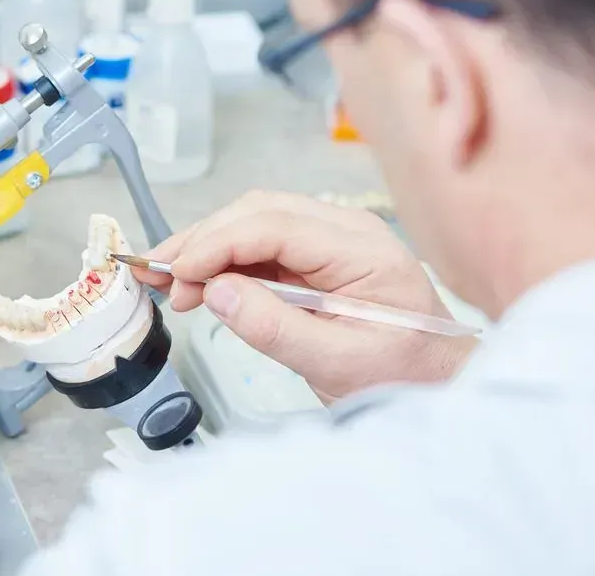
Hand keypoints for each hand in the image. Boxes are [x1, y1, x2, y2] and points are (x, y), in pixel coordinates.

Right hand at [135, 191, 476, 403]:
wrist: (438, 381)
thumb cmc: (401, 375)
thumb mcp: (336, 363)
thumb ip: (274, 327)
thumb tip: (216, 291)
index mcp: (362, 250)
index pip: (274, 225)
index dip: (217, 244)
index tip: (177, 273)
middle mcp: (347, 231)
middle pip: (259, 212)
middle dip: (202, 240)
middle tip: (157, 274)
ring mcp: (333, 240)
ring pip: (255, 222)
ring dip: (208, 247)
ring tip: (168, 282)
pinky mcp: (319, 257)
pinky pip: (263, 246)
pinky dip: (226, 261)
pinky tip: (200, 285)